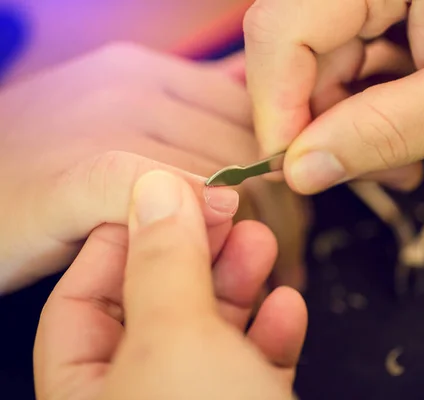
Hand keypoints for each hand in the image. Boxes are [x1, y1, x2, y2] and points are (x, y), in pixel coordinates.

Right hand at [0, 43, 308, 293]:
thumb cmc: (54, 169)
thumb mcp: (127, 128)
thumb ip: (187, 120)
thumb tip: (251, 116)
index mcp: (150, 73)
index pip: (246, 117)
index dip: (274, 171)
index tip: (286, 213)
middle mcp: (132, 86)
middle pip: (239, 147)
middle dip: (272, 206)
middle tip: (279, 254)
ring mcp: (101, 122)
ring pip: (213, 172)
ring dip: (245, 229)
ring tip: (258, 272)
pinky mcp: (74, 173)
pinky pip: (156, 189)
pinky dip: (190, 214)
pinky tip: (211, 236)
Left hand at [34, 171, 306, 399]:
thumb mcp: (175, 339)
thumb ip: (163, 261)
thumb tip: (160, 189)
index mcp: (83, 392)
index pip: (81, 301)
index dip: (124, 242)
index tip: (169, 200)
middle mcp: (135, 396)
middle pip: (157, 307)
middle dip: (197, 253)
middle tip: (228, 214)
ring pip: (211, 331)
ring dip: (242, 282)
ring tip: (263, 243)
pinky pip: (253, 362)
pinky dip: (272, 330)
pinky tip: (288, 306)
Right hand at [243, 0, 423, 193]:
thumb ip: (385, 132)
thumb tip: (301, 173)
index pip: (279, 31)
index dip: (275, 106)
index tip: (294, 171)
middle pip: (294, 55)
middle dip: (322, 128)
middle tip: (370, 177)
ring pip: (317, 70)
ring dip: (348, 128)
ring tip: (402, 166)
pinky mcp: (376, 12)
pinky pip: (346, 69)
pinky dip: (366, 113)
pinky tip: (403, 139)